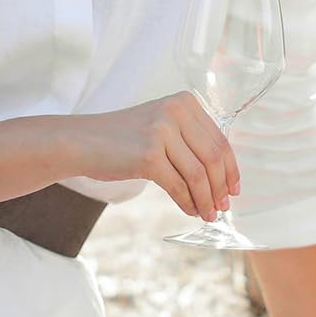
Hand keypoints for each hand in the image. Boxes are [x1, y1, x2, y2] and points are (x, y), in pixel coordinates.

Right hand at [72, 92, 239, 222]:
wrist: (82, 142)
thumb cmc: (123, 139)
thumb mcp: (161, 126)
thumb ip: (189, 140)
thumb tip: (221, 177)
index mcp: (184, 102)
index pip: (220, 139)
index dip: (231, 169)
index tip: (233, 189)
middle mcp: (175, 111)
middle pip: (213, 157)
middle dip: (221, 187)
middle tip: (222, 208)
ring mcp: (161, 132)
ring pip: (198, 174)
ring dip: (206, 199)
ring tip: (208, 215)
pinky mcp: (148, 155)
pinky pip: (178, 185)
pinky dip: (188, 202)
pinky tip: (190, 211)